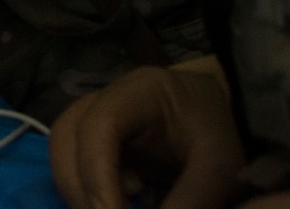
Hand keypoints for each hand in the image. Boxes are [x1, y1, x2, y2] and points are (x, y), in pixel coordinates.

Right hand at [50, 61, 243, 208]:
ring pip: (63, 152)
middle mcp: (107, 99)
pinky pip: (76, 165)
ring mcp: (98, 117)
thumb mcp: (219, 167)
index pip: (98, 126)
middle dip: (80, 187)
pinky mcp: (98, 140)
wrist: (226, 116)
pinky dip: (89, 191)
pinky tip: (119, 205)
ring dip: (79, 191)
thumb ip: (190, 200)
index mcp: (139, 91)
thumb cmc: (224, 132)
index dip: (97, 175)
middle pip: (65, 136)